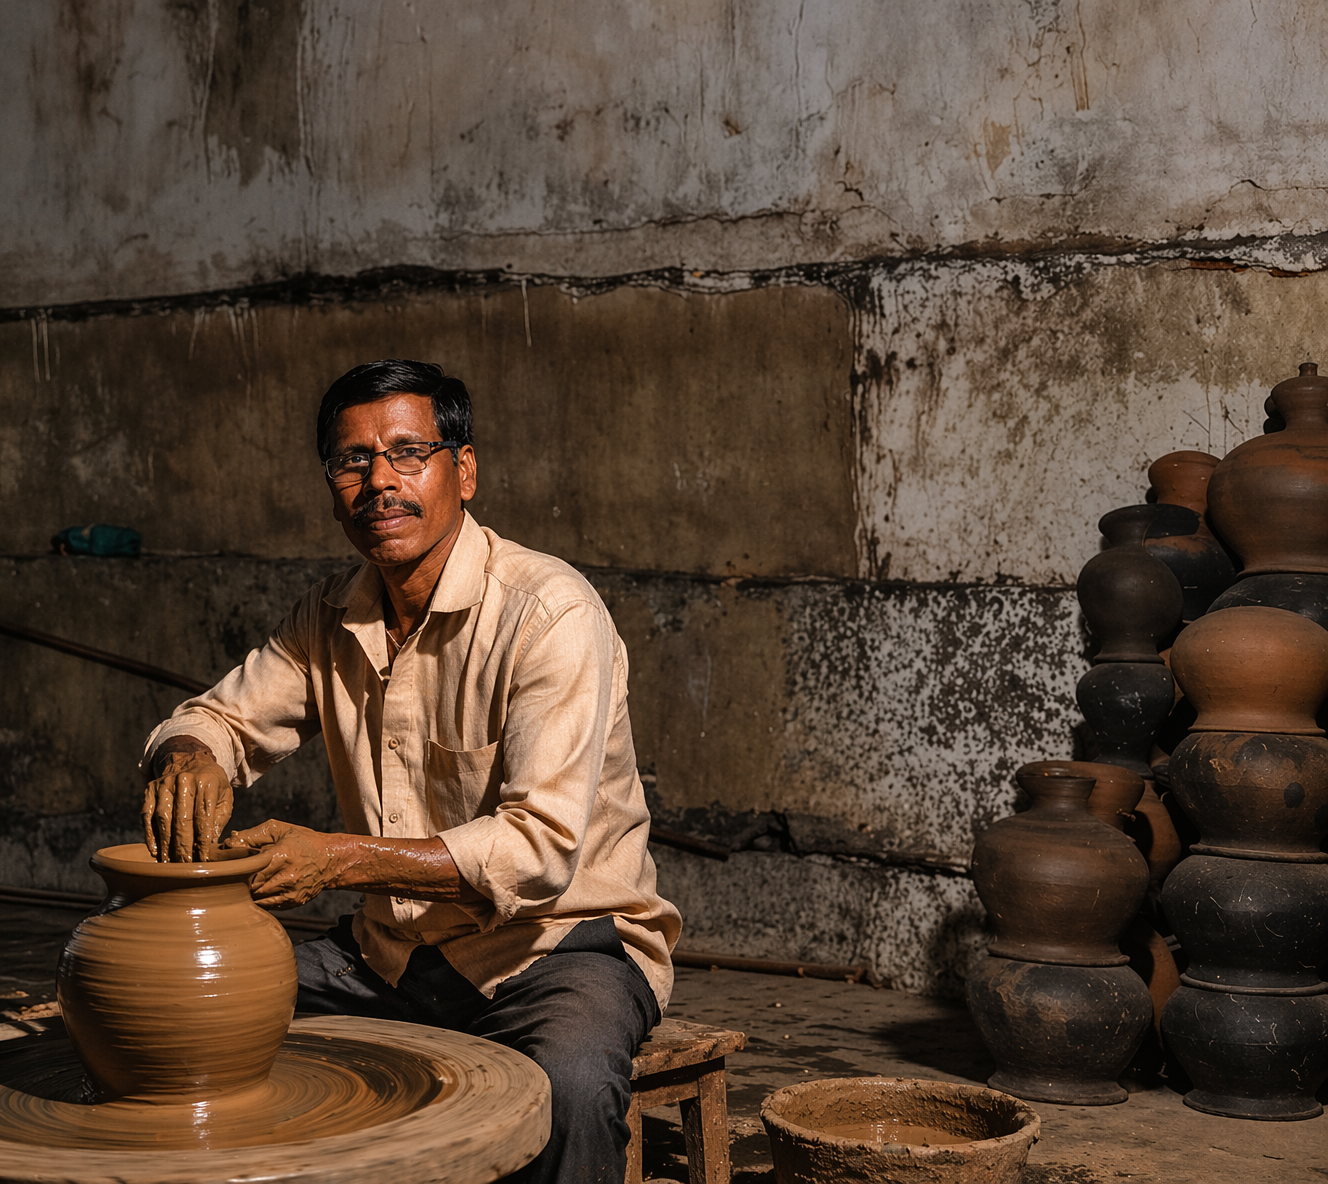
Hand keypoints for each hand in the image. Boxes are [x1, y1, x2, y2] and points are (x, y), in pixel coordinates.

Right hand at [142, 751, 233, 861]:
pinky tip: (155, 850)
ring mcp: (164, 784)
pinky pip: (147, 815)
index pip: (203, 817)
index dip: (202, 840)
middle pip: (182, 819)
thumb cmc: (212, 785)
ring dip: (165, 843)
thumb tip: (210, 847)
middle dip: (183, 846)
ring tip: (169, 862)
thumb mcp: (224, 797)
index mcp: (207, 781)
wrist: (190, 759)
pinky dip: (150, 834)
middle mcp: (184, 780)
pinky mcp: (150, 789)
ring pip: (163, 818)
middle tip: (185, 865)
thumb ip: (219, 820)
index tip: (203, 859)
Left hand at [224, 820, 344, 908]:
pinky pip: (268, 905)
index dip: (237, 870)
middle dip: (241, 883)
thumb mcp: (281, 830)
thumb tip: (229, 844)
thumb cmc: (304, 842)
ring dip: (251, 892)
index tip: (232, 867)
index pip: (248, 870)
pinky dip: (262, 898)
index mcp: (282, 856)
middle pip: (251, 887)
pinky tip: (264, 888)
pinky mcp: (293, 902)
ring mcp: (291, 892)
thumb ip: (253, 835)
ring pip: (257, 899)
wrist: (332, 859)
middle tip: (237, 876)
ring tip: (250, 883)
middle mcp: (287, 877)